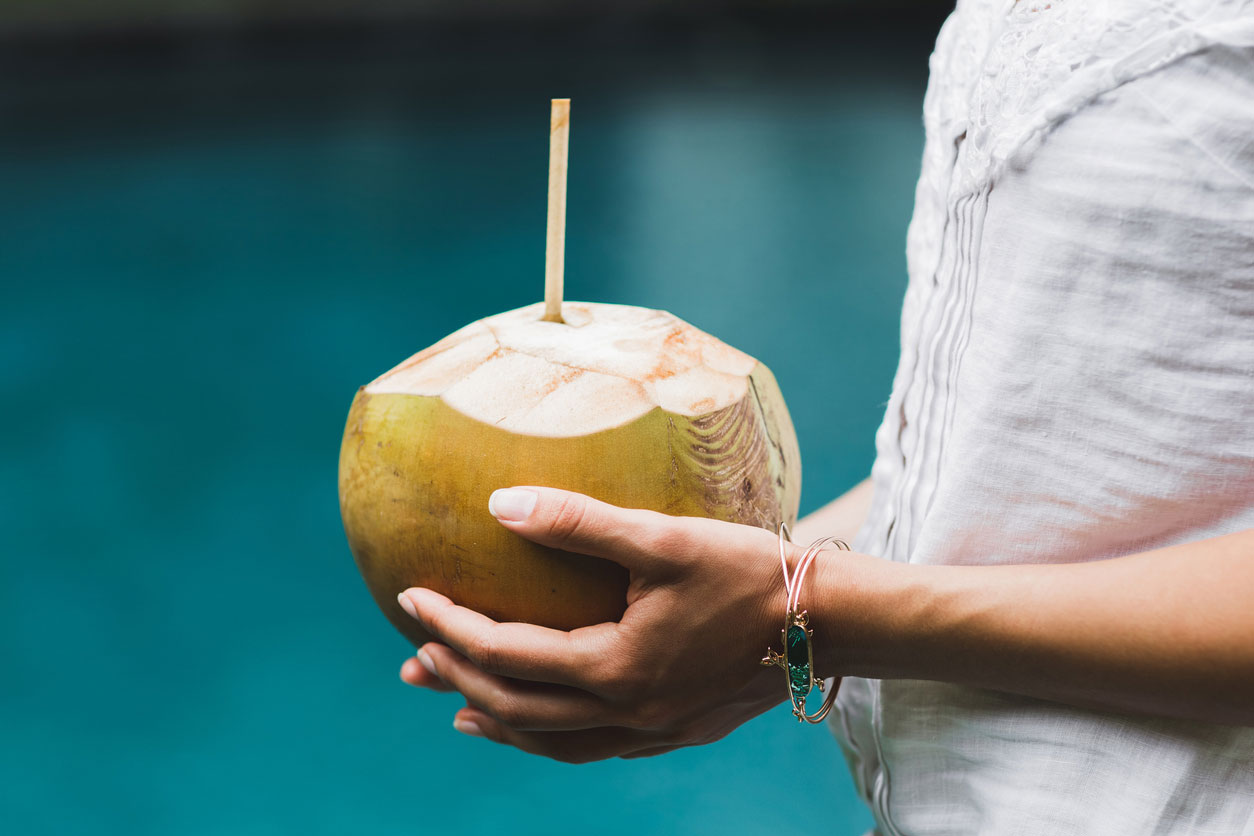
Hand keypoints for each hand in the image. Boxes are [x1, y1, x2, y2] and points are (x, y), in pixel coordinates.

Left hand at [396, 486, 815, 762]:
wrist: (829, 622)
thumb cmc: (749, 570)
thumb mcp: (663, 537)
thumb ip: (579, 523)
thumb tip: (499, 504)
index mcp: (613, 667)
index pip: (505, 654)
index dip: (450, 627)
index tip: (410, 598)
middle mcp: (626, 714)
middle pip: (518, 710)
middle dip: (458, 682)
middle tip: (415, 660)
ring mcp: (654, 731)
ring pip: (556, 742)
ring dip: (502, 723)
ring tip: (460, 712)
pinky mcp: (679, 731)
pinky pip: (598, 748)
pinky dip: (555, 737)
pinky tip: (551, 724)